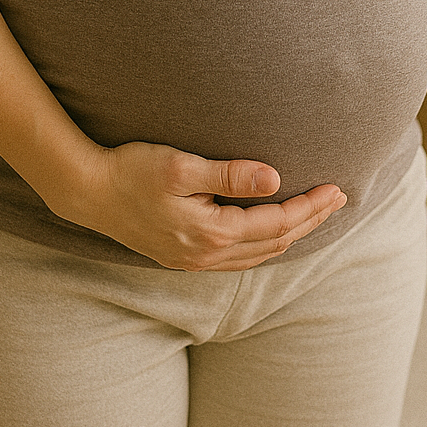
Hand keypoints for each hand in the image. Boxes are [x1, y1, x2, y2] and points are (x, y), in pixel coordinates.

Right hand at [63, 139, 346, 270]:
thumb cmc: (132, 171)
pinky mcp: (183, 256)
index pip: (276, 224)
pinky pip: (239, 257)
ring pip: (258, 254)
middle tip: (339, 198)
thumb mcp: (181, 166)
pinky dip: (265, 243)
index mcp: (211, 233)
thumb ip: (229, 173)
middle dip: (310, 221)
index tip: (336, 188)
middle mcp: (206, 255)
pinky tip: (272, 231)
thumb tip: (274, 178)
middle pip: (274, 244)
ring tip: (315, 213)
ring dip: (291, 234)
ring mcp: (194, 260)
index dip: (310, 207)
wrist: (88, 192)